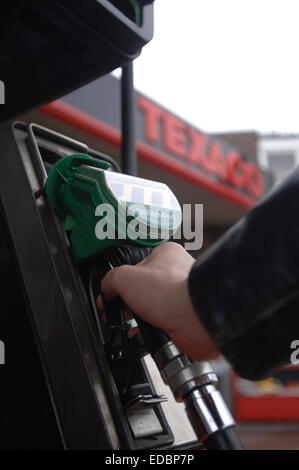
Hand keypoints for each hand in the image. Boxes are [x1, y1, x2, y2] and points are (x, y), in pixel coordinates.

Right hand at [98, 242, 218, 360]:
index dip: (119, 282)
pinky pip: (161, 324)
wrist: (198, 319)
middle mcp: (175, 274)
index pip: (135, 267)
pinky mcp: (184, 317)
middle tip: (118, 312)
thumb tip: (106, 290)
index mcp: (164, 255)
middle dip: (128, 303)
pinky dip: (151, 331)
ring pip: (151, 308)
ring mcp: (180, 297)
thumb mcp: (127, 278)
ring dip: (139, 318)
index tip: (110, 295)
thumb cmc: (173, 292)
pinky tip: (145, 333)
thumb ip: (111, 280)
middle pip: (142, 289)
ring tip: (131, 324)